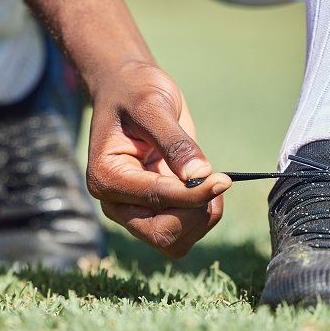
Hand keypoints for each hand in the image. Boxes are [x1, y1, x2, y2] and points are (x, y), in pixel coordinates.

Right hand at [85, 62, 232, 257]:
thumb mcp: (153, 107)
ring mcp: (135, 210)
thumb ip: (175, 143)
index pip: (156, 201)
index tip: (223, 179)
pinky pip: (183, 234)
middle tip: (213, 179)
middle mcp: (116, 202)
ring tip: (210, 180)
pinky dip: (203, 216)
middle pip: (162, 236)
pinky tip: (205, 185)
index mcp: (106, 177)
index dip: (194, 195)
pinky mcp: (153, 210)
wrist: (128, 88)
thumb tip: (200, 176)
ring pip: (174, 242)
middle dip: (194, 213)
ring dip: (201, 218)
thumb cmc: (135, 91)